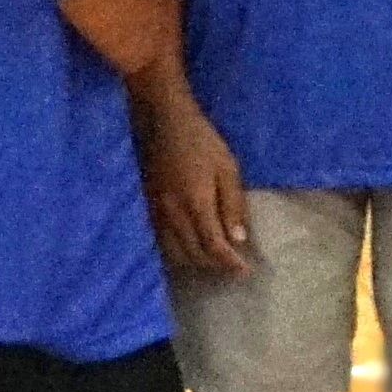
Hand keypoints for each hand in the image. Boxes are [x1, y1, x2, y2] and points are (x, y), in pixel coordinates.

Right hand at [136, 93, 253, 274]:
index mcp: (196, 203)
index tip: (244, 270)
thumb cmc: (201, 141)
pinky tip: (187, 248)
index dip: (229, 263)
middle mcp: (173, 214)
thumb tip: (239, 239)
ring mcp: (156, 212)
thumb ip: (233, 205)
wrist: (164, 121)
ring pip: (174, 253)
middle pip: (194, 254)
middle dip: (214, 264)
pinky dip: (176, 252)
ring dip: (195, 261)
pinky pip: (160, 242)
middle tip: (232, 265)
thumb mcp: (228, 167)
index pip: (213, 246)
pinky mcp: (147, 208)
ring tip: (211, 259)